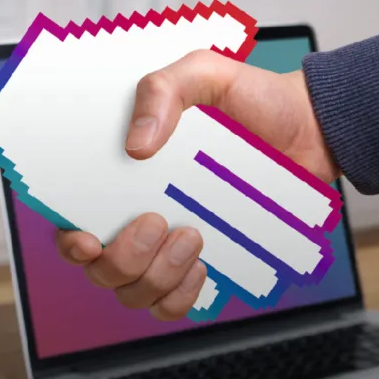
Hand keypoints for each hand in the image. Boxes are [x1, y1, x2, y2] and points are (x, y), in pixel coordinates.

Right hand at [57, 49, 339, 320]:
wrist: (309, 129)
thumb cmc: (253, 101)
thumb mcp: (205, 73)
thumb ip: (164, 90)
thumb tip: (136, 147)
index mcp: (127, 175)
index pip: (75, 220)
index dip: (69, 241)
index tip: (86, 238)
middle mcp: (139, 216)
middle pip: (102, 268)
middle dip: (123, 257)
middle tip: (159, 221)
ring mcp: (169, 247)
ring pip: (136, 293)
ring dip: (156, 276)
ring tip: (192, 237)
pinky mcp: (203, 265)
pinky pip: (173, 304)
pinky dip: (181, 296)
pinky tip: (201, 267)